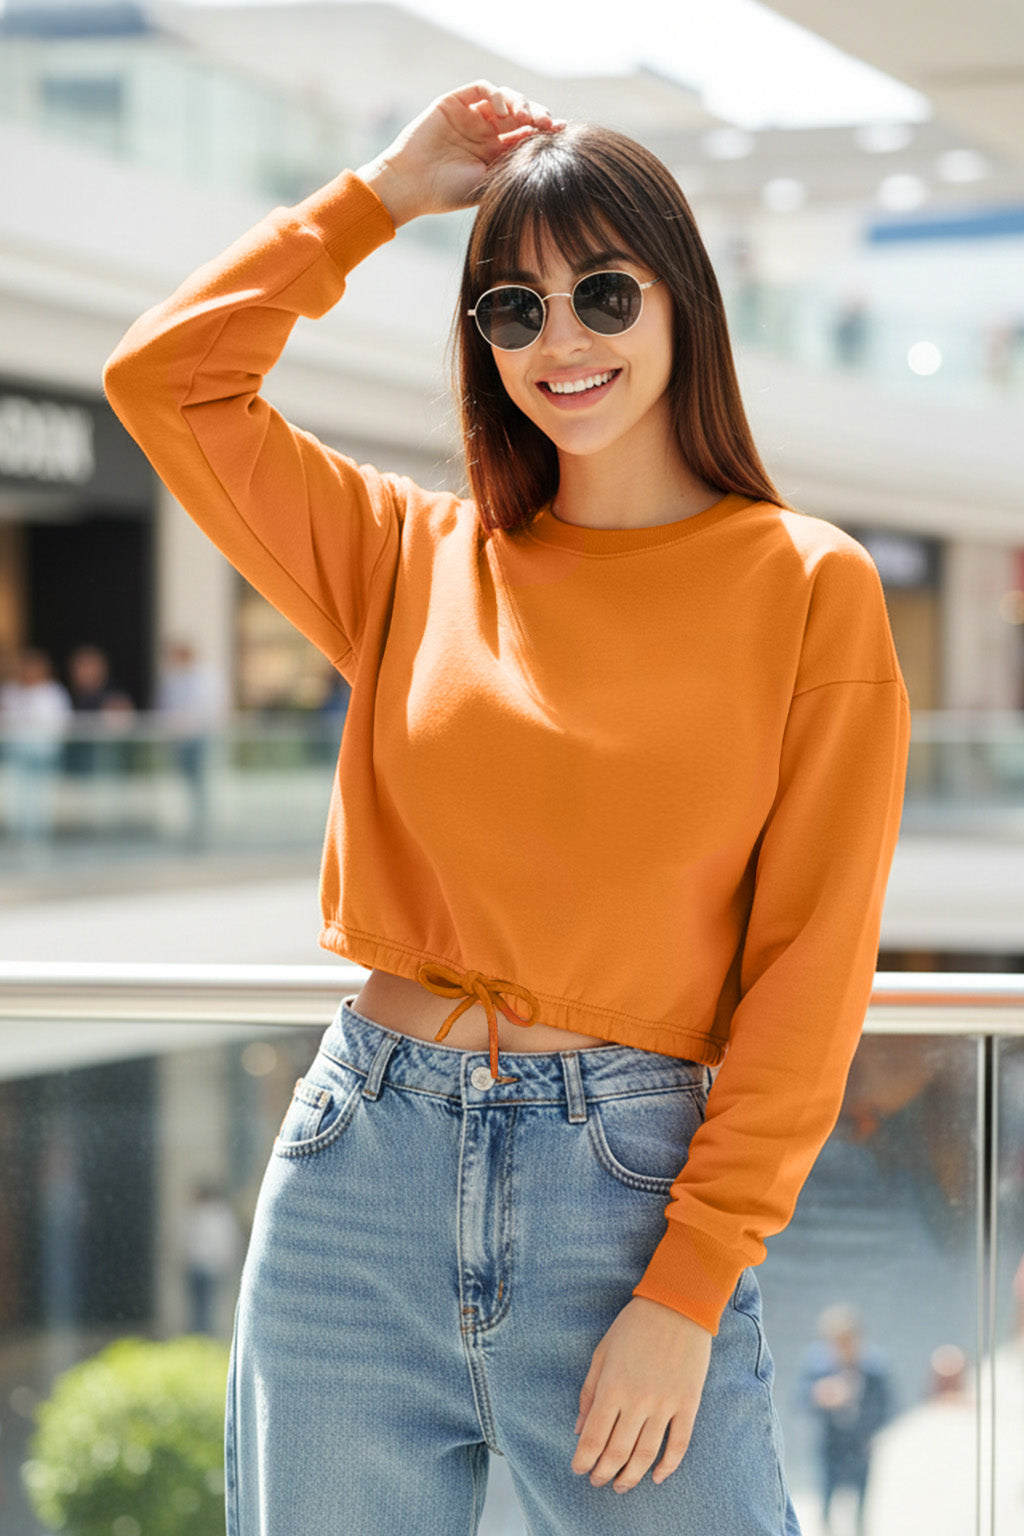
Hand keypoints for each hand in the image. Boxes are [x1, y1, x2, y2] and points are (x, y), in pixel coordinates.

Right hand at [356, 81, 561, 225]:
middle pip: (520, 114)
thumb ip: (512, 169)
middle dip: (537, 115)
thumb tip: (547, 160)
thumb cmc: (448, 193)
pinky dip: (497, 94)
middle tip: (548, 124)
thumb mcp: (487, 184)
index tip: (561, 134)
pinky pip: (482, 88)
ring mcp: (470, 115)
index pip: (527, 135)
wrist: (412, 185)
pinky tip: (504, 111)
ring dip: (520, 102)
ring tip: (525, 116)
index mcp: (496, 153)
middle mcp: (485, 132)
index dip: (545, 131)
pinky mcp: (455, 102)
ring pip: (505, 98)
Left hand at [572, 1296, 711, 1492]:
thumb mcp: (602, 1352)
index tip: (578, 1470)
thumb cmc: (633, 1325)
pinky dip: (667, 1467)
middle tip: (597, 1482)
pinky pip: (678, 1445)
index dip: (583, 1460)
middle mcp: (637, 1401)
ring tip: (621, 1486)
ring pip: (646, 1456)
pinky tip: (656, 1477)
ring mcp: (665, 1405)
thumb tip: (578, 1429)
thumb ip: (589, 1392)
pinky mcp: (688, 1404)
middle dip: (603, 1474)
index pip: (592, 1438)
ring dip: (631, 1477)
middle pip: (617, 1453)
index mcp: (612, 1387)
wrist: (678, 1306)